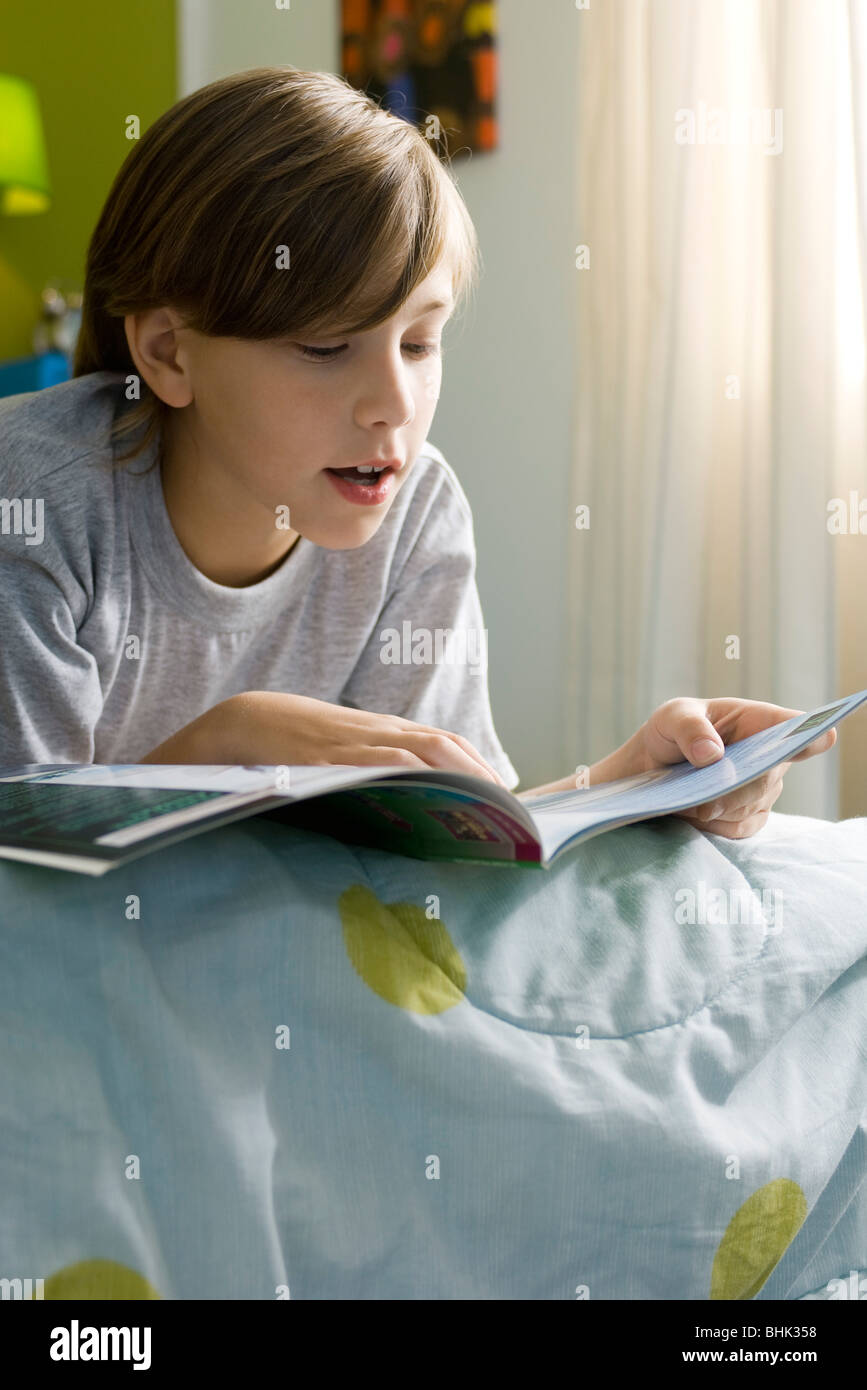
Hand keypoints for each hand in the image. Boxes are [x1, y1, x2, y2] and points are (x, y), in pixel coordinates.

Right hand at [217, 690, 508, 786]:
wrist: (246, 720)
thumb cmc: (297, 740)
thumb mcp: (345, 748)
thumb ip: (377, 766)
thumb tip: (412, 802)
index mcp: (385, 730)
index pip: (445, 743)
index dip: (479, 765)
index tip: (504, 795)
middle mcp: (379, 732)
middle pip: (445, 746)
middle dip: (481, 775)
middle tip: (506, 809)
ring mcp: (356, 744)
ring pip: (421, 752)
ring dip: (457, 777)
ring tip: (483, 808)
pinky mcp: (331, 759)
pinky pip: (377, 763)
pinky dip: (409, 775)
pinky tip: (429, 792)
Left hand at [636, 696, 836, 838]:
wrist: (652, 768)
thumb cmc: (670, 733)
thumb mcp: (671, 717)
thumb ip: (689, 728)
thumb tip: (712, 755)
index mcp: (757, 720)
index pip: (792, 726)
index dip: (808, 734)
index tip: (822, 737)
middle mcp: (769, 755)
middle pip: (766, 777)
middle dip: (734, 791)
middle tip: (703, 802)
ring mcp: (764, 788)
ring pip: (750, 806)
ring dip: (716, 808)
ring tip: (684, 801)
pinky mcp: (750, 815)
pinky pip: (740, 827)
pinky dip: (714, 826)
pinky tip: (692, 815)